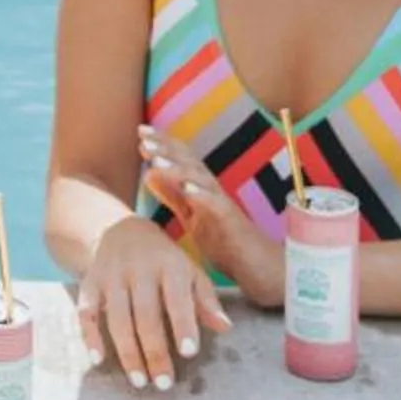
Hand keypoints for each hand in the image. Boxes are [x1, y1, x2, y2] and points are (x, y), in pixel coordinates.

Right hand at [76, 209, 231, 392]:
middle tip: (164, 383)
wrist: (120, 230)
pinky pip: (87, 312)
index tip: (189, 352)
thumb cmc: (164, 260)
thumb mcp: (190, 271)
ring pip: (117, 319)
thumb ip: (206, 300)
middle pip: (145, 315)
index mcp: (169, 265)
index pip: (177, 298)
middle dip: (155, 351)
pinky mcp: (89, 284)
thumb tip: (225, 327)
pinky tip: (98, 360)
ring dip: (128, 352)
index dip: (183, 325)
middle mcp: (138, 269)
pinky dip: (90, 336)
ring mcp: (111, 276)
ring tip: (140, 381)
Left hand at [139, 125, 283, 306]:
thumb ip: (172, 196)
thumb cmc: (226, 242)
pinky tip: (186, 189)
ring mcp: (223, 204)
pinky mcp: (232, 221)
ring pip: (201, 179)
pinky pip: (217, 205)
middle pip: (189, 162)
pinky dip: (202, 195)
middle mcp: (212, 190)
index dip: (163, 144)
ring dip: (177, 168)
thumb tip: (148, 174)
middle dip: (166, 148)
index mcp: (201, 188)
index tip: (141, 131)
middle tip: (143, 137)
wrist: (259, 268)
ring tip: (156, 161)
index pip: (181, 159)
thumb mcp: (192, 216)